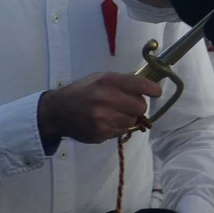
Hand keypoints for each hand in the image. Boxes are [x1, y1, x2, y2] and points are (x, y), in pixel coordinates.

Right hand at [38, 72, 160, 144]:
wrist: (57, 112)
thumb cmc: (82, 91)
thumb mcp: (100, 78)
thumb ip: (123, 80)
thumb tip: (147, 81)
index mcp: (107, 81)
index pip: (139, 84)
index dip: (152, 89)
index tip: (156, 92)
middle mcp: (105, 99)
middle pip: (140, 106)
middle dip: (137, 105)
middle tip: (128, 104)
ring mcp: (103, 119)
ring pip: (133, 121)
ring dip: (128, 117)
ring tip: (114, 112)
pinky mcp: (100, 134)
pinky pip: (122, 131)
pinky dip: (118, 127)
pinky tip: (106, 121)